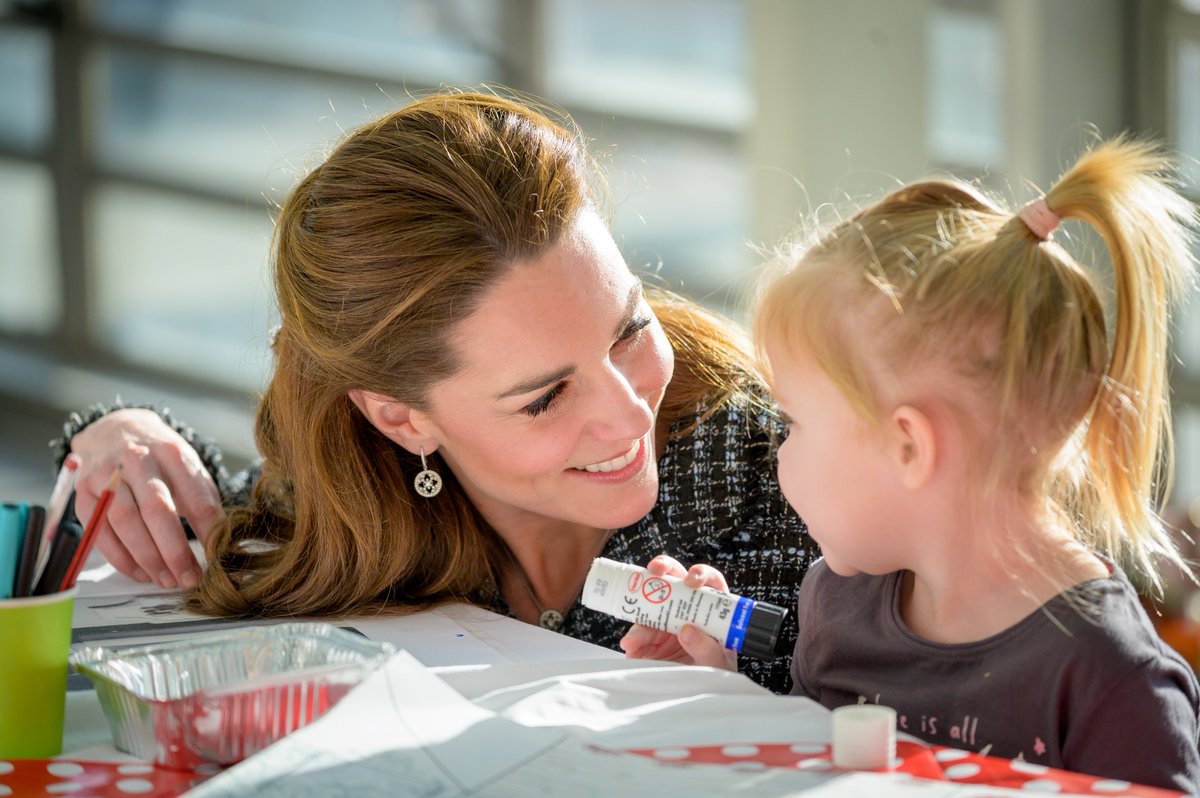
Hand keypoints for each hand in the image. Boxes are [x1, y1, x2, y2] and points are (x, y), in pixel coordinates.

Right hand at [70, 409, 222, 588]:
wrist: (115, 428)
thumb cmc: (158, 455)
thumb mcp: (187, 464)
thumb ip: (202, 496)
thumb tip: (219, 538)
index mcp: (172, 453)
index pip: (195, 495)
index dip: (208, 530)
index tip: (216, 556)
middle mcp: (137, 460)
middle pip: (157, 509)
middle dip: (174, 550)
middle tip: (189, 577)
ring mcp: (106, 475)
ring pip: (125, 522)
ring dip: (147, 558)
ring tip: (165, 579)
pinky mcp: (84, 492)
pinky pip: (99, 531)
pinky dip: (120, 557)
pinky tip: (139, 572)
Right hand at [619, 554, 737, 670]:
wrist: (698, 696)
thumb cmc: (716, 676)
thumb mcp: (719, 665)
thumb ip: (708, 649)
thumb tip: (688, 630)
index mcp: (710, 610)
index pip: (707, 582)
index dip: (699, 574)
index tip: (691, 581)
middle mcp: (686, 610)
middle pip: (673, 580)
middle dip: (661, 569)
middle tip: (654, 573)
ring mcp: (665, 623)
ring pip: (648, 605)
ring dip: (639, 615)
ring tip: (635, 640)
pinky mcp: (649, 640)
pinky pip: (637, 634)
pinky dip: (632, 640)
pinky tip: (632, 649)